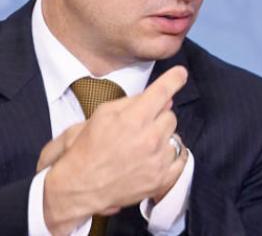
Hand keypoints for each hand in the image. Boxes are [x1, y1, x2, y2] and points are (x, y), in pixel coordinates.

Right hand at [42, 66, 188, 234]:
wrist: (80, 186)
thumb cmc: (87, 149)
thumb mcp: (102, 115)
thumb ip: (133, 102)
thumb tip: (164, 98)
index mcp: (134, 119)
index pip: (163, 91)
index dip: (174, 79)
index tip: (181, 74)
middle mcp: (150, 139)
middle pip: (170, 115)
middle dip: (157, 118)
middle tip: (139, 127)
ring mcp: (158, 161)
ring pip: (175, 136)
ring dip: (162, 138)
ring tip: (141, 147)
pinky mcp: (162, 179)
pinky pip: (180, 157)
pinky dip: (170, 156)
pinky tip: (154, 158)